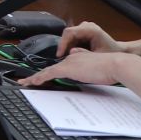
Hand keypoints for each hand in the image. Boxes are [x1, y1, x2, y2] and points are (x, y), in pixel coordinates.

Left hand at [21, 50, 135, 89]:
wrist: (115, 64)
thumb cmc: (110, 67)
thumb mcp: (95, 64)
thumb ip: (85, 61)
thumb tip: (77, 56)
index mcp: (77, 58)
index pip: (60, 66)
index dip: (50, 72)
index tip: (43, 77)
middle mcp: (70, 58)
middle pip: (50, 69)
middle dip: (38, 76)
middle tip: (27, 81)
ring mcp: (68, 63)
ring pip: (47, 71)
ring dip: (35, 78)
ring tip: (25, 83)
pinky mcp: (68, 68)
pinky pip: (49, 74)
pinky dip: (40, 78)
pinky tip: (33, 82)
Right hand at [55, 21, 122, 57]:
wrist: (119, 52)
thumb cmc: (111, 53)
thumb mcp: (97, 56)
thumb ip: (83, 54)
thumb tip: (69, 53)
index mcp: (90, 29)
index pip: (69, 32)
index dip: (62, 43)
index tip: (59, 55)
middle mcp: (86, 26)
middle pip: (68, 34)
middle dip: (64, 46)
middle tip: (62, 58)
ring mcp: (85, 28)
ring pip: (70, 36)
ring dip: (68, 47)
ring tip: (68, 58)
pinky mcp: (84, 32)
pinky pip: (73, 38)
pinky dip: (72, 46)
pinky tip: (74, 55)